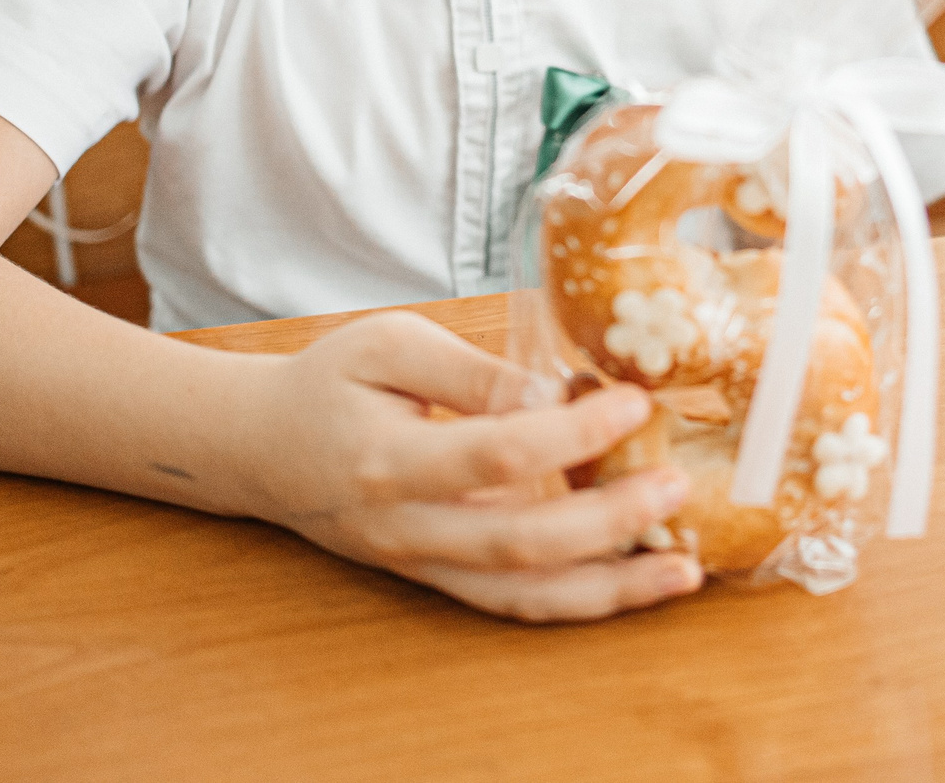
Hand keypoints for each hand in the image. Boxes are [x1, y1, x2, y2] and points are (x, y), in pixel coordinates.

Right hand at [247, 311, 701, 621]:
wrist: (261, 450)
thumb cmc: (330, 383)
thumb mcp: (389, 343)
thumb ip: (471, 373)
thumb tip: (553, 393)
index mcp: (386, 459)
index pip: (495, 452)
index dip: (573, 432)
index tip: (634, 401)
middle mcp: (405, 528)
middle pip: (520, 543)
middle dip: (611, 521)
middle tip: (676, 485)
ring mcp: (422, 564)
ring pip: (523, 594)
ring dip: (611, 589)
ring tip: (683, 567)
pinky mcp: (438, 578)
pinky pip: (514, 602)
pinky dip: (580, 599)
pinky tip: (635, 580)